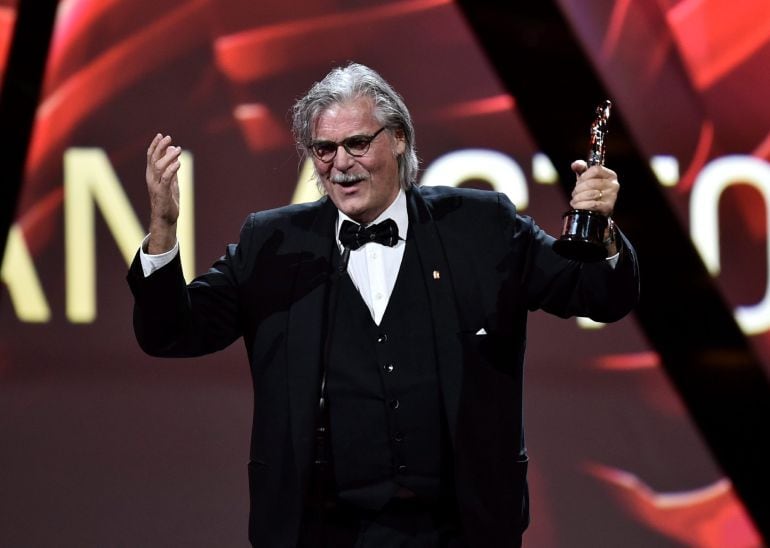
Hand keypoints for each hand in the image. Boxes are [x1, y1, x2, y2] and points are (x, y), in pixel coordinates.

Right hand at [146, 133, 182, 253]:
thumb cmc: (168, 200)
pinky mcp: (162, 193)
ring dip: (168, 157)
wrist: (165, 218)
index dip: (155, 145)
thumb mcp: (171, 180)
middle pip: (153, 159)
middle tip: (168, 138)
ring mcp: (156, 186)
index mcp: (152, 175)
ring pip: (159, 167)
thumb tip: (173, 150)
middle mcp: (151, 179)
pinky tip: (179, 163)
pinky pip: (166, 179)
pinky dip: (172, 170)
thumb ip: (171, 166)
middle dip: (160, 147)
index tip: (161, 135)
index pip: (151, 156)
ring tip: (178, 149)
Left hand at [569, 160, 618, 217]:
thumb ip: (581, 169)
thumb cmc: (591, 191)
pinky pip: (592, 205)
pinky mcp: (608, 208)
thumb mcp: (586, 178)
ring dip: (578, 197)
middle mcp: (614, 185)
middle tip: (574, 193)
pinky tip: (577, 205)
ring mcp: (612, 197)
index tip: (579, 181)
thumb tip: (575, 165)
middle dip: (579, 188)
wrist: (597, 210)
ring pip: (590, 194)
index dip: (584, 175)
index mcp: (610, 175)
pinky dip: (581, 205)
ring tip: (575, 199)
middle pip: (591, 182)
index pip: (596, 169)